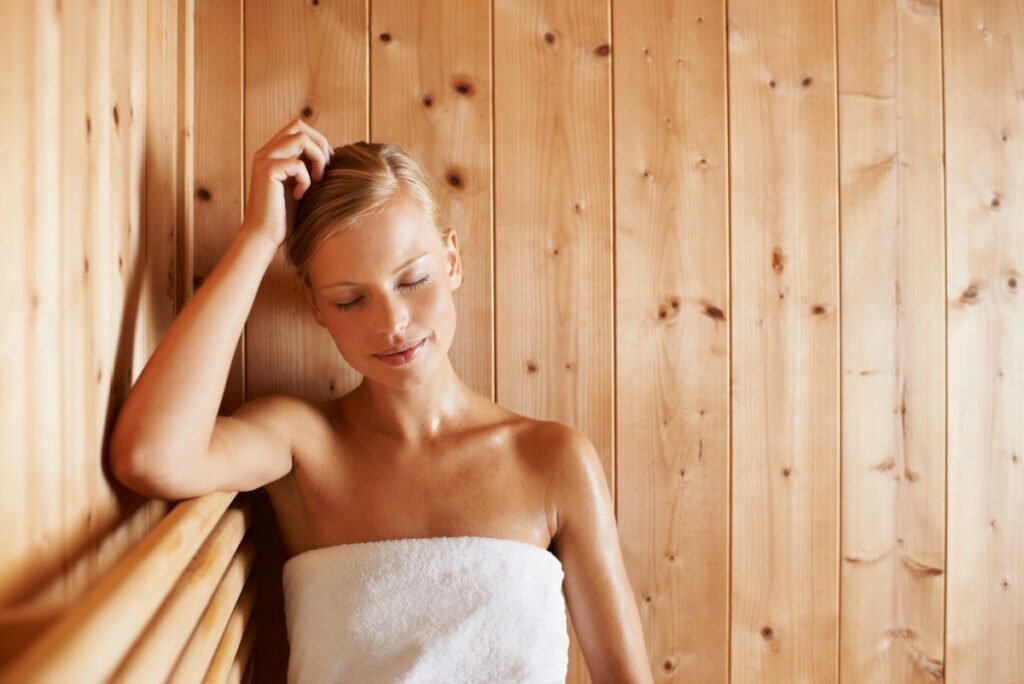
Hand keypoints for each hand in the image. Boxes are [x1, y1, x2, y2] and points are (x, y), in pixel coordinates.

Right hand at [239, 118, 332, 247]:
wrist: (263, 235)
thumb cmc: (284, 216)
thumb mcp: (300, 185)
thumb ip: (307, 167)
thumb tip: (331, 154)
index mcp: (272, 153)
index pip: (297, 128)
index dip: (318, 142)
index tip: (328, 165)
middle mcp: (265, 151)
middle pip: (298, 125)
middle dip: (320, 144)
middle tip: (326, 169)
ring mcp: (264, 159)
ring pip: (301, 138)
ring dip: (317, 159)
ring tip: (317, 181)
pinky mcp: (267, 171)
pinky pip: (298, 164)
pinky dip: (305, 179)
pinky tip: (300, 195)